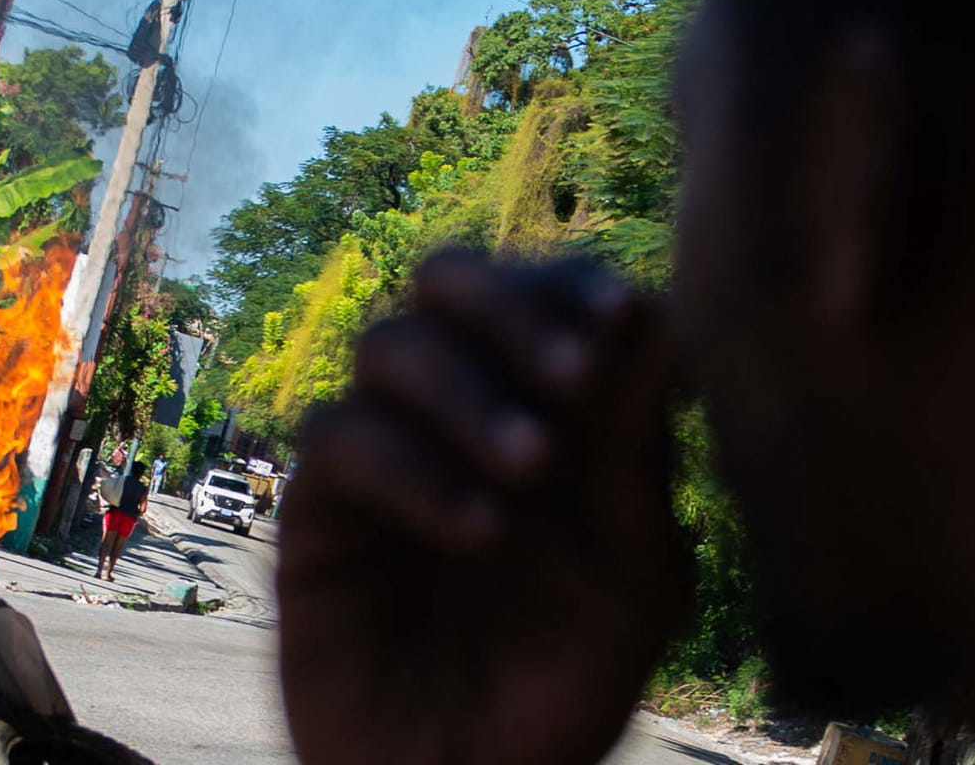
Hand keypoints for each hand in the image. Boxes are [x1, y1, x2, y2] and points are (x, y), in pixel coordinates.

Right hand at [278, 250, 686, 764]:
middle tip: (571, 371)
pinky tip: (477, 529)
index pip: (545, 298)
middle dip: (510, 306)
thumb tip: (655, 313)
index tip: (622, 314)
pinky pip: (340, 439)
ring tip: (532, 467)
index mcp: (546, 414)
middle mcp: (458, 413)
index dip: (574, 284)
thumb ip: (632, 457)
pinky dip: (413, 468)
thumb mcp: (629, 582)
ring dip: (470, 392)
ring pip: (391, 347)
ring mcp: (385, 453)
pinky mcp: (320, 509)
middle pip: (447, 282)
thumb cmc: (556, 692)